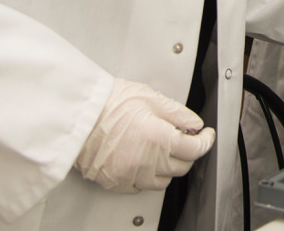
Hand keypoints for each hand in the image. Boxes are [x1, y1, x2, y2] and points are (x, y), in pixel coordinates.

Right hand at [75, 77, 215, 192]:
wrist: (77, 115)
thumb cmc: (108, 102)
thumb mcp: (150, 97)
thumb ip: (178, 113)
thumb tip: (194, 124)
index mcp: (158, 138)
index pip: (195, 149)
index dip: (205, 141)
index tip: (206, 136)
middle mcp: (147, 162)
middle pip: (182, 167)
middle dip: (187, 152)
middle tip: (181, 137)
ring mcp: (131, 175)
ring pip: (163, 181)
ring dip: (168, 166)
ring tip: (159, 147)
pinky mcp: (117, 183)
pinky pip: (141, 186)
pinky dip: (147, 175)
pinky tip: (141, 158)